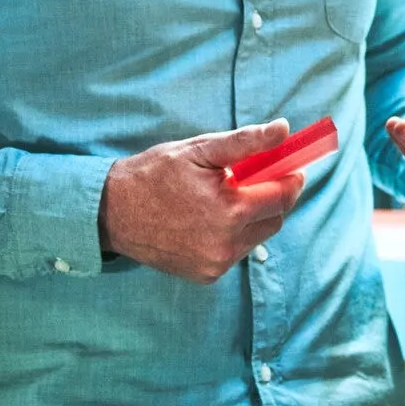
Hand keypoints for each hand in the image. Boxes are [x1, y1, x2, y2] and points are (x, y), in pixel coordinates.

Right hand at [99, 121, 307, 283]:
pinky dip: (232, 236)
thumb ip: (246, 142)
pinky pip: (235, 253)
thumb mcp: (199, 149)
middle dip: (270, 199)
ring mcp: (215, 264)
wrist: (112, 212)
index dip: (291, 180)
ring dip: (251, 218)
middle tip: (253, 180)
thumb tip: (283, 130)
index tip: (292, 168)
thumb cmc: (154, 175)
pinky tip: (209, 220)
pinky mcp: (205, 275)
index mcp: (230, 210)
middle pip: (274, 220)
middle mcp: (226, 244)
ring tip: (224, 199)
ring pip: (256, 239)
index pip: (282, 197)